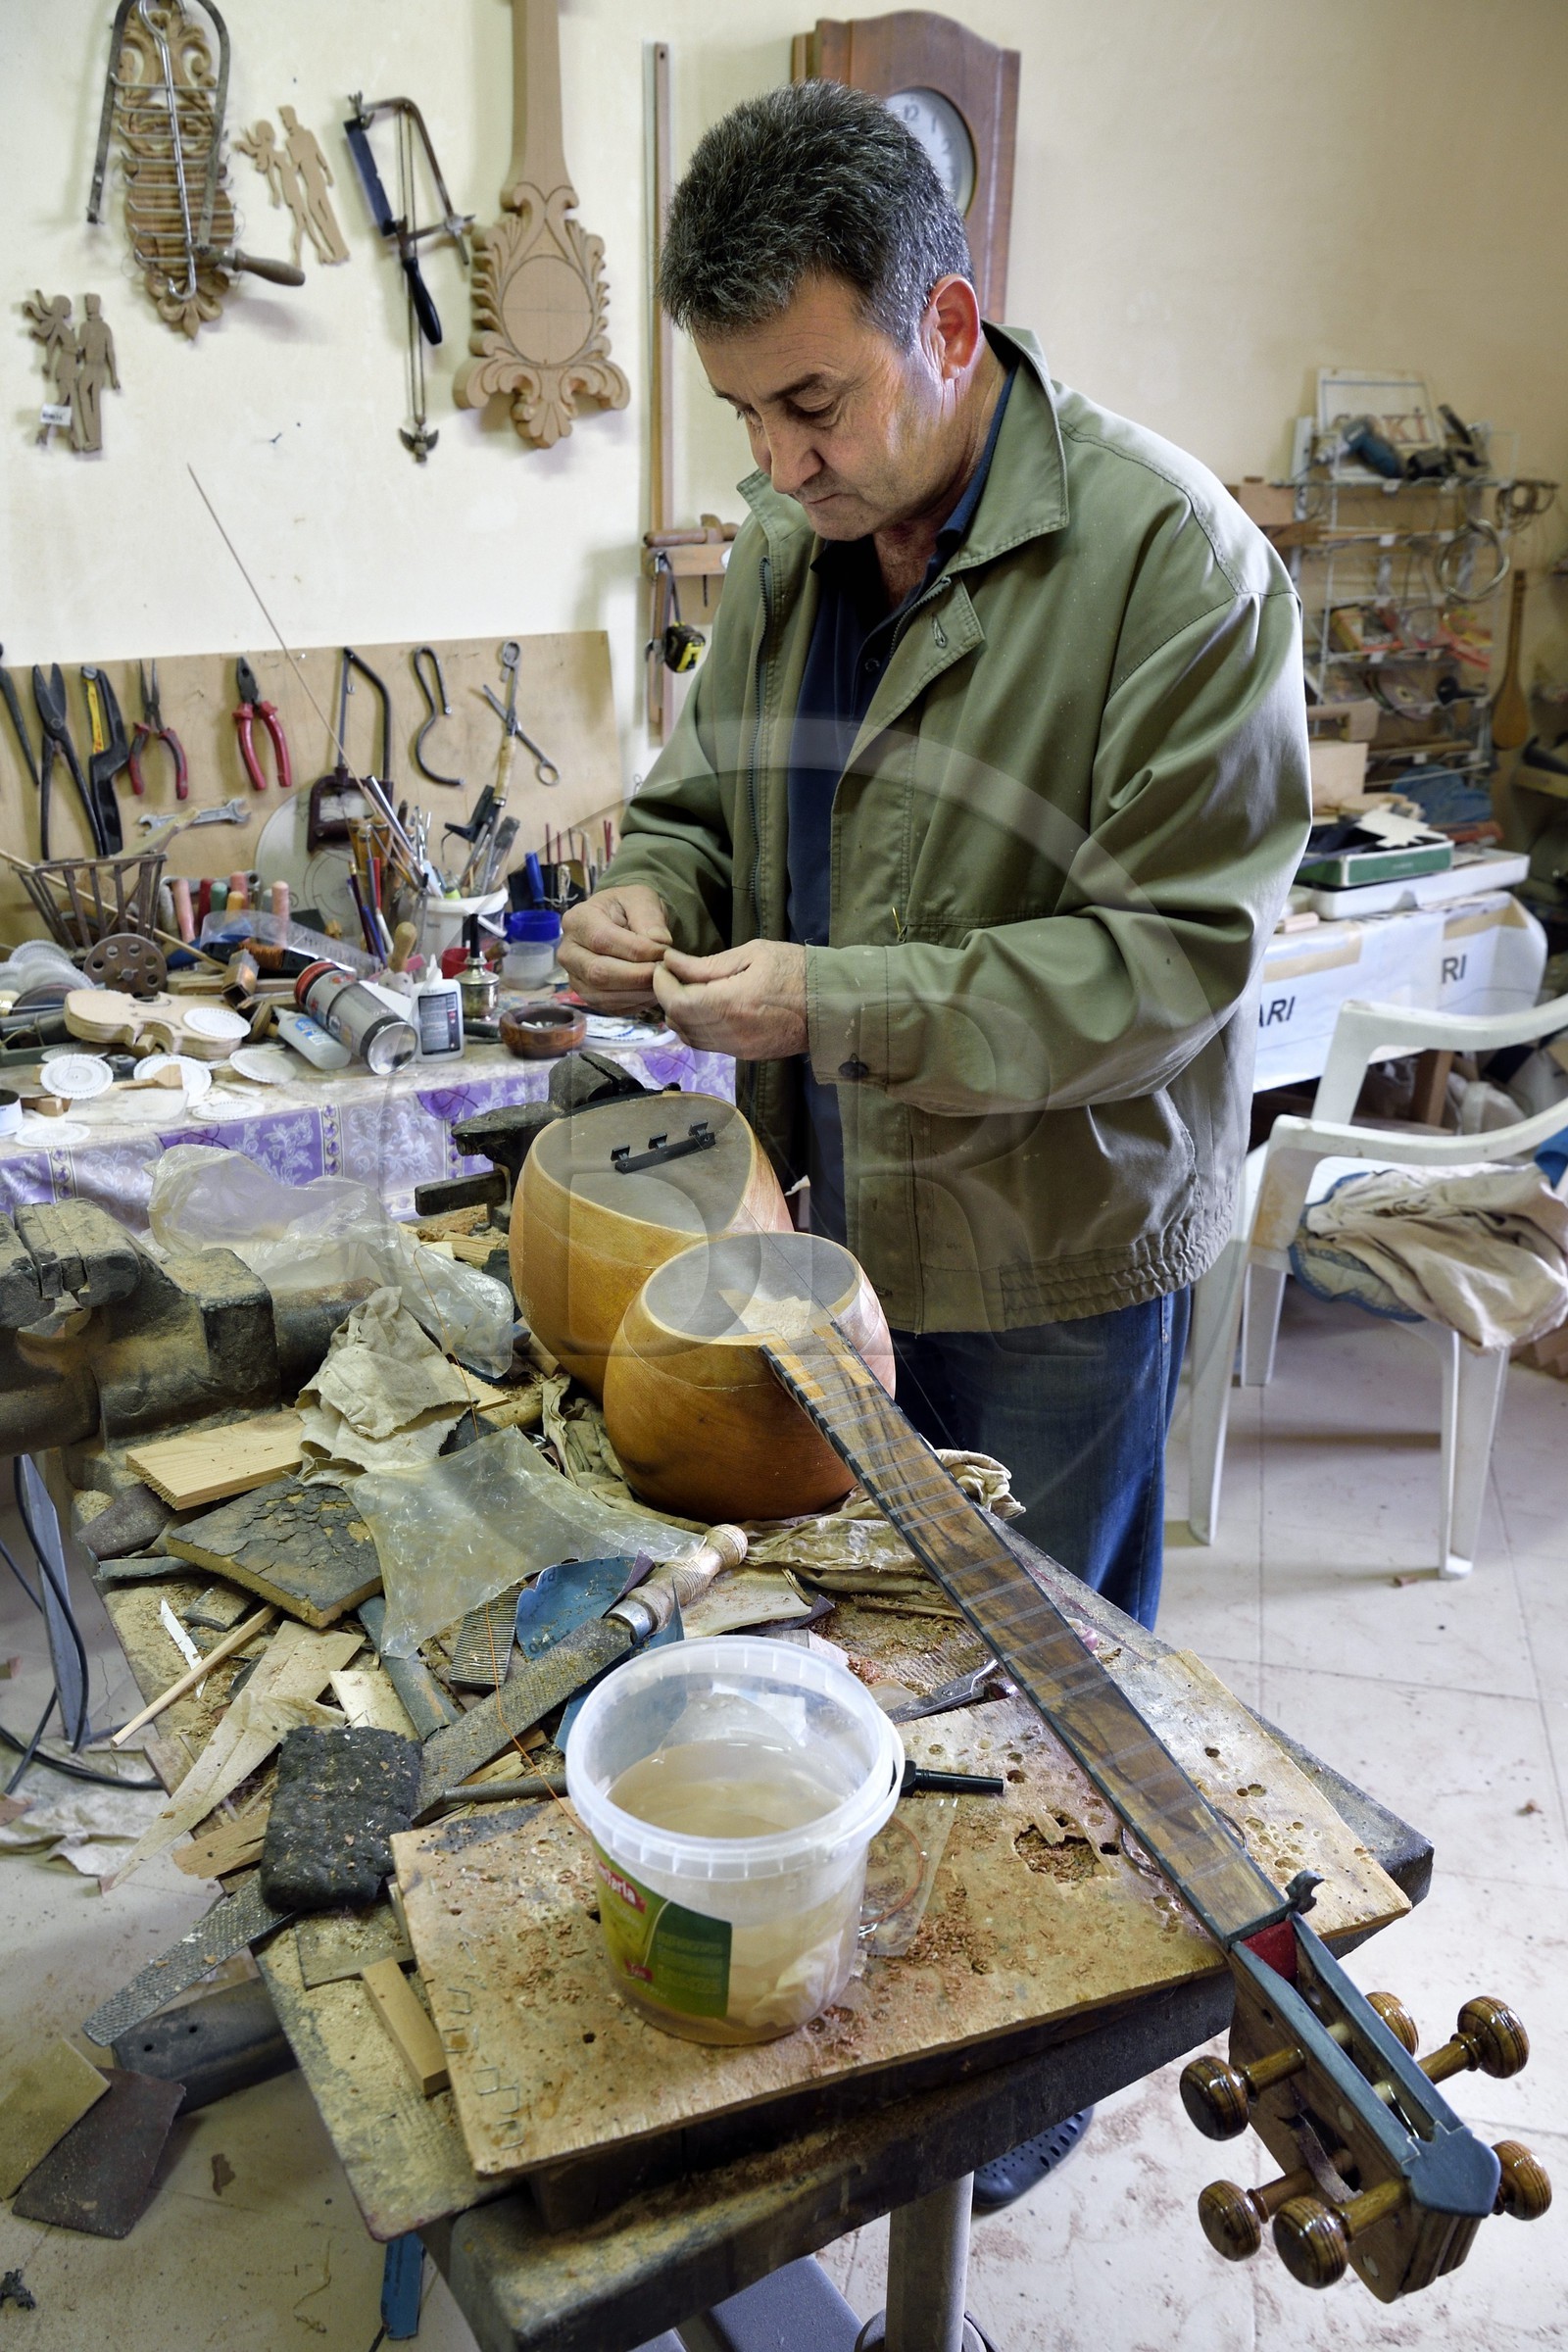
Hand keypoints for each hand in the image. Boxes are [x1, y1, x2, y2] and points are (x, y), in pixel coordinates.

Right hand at [559, 885, 671, 1009]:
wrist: (621, 924)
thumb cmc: (629, 909)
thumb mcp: (642, 898)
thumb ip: (650, 916)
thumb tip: (659, 942)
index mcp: (577, 920)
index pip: (603, 940)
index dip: (637, 950)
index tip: (664, 951)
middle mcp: (568, 952)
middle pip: (600, 972)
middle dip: (638, 975)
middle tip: (665, 971)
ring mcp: (574, 977)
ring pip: (605, 995)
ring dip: (639, 992)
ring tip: (662, 980)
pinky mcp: (587, 996)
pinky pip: (611, 1007)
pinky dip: (635, 1003)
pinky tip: (651, 990)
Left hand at [652, 940, 807, 1058]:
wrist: (833, 1006)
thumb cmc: (796, 970)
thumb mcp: (753, 954)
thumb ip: (707, 964)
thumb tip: (672, 962)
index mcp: (731, 1003)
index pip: (675, 1001)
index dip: (661, 984)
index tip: (664, 966)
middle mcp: (729, 1033)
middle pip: (678, 1021)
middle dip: (667, 997)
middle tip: (672, 975)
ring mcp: (737, 1049)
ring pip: (689, 1037)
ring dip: (679, 1015)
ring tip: (686, 991)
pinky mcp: (745, 1056)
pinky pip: (707, 1045)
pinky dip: (695, 1028)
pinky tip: (703, 1008)